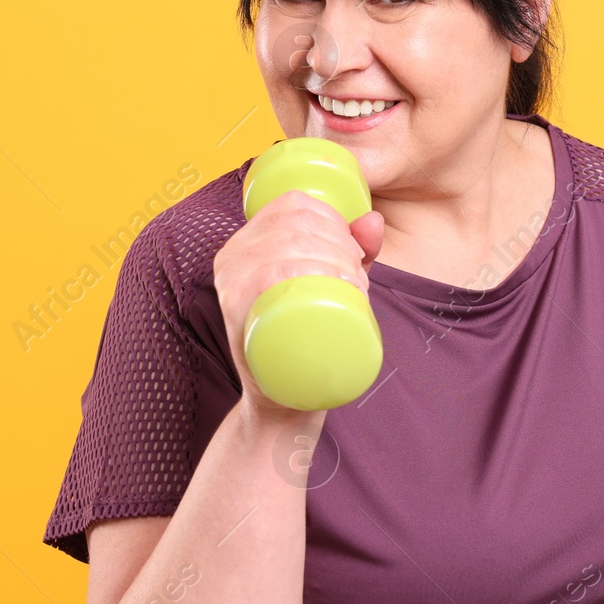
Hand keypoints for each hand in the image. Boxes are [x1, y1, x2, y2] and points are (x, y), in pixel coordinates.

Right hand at [211, 190, 383, 418]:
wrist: (283, 399)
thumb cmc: (305, 335)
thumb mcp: (329, 284)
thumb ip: (353, 250)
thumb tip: (374, 219)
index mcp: (248, 241)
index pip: (293, 205)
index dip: (334, 219)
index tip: (355, 254)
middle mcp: (232, 254)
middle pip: (298, 225)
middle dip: (342, 245)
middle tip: (359, 281)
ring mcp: (230, 281)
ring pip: (290, 245)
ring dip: (337, 260)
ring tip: (355, 289)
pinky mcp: (235, 308)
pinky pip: (272, 273)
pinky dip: (316, 272)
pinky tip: (343, 285)